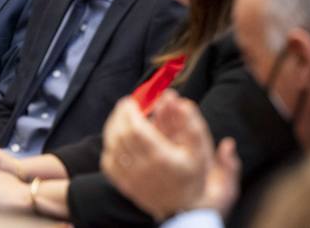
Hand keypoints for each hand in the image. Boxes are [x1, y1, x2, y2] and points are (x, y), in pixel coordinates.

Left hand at [102, 92, 239, 220]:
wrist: (187, 209)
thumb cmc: (195, 176)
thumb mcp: (202, 148)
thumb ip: (192, 122)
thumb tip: (180, 101)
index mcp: (161, 157)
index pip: (136, 129)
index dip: (130, 112)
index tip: (132, 100)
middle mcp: (142, 168)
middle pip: (120, 136)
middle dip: (119, 116)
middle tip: (125, 104)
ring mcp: (131, 178)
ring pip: (112, 148)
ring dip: (112, 129)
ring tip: (119, 116)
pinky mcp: (126, 185)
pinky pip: (108, 164)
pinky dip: (109, 148)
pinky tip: (115, 139)